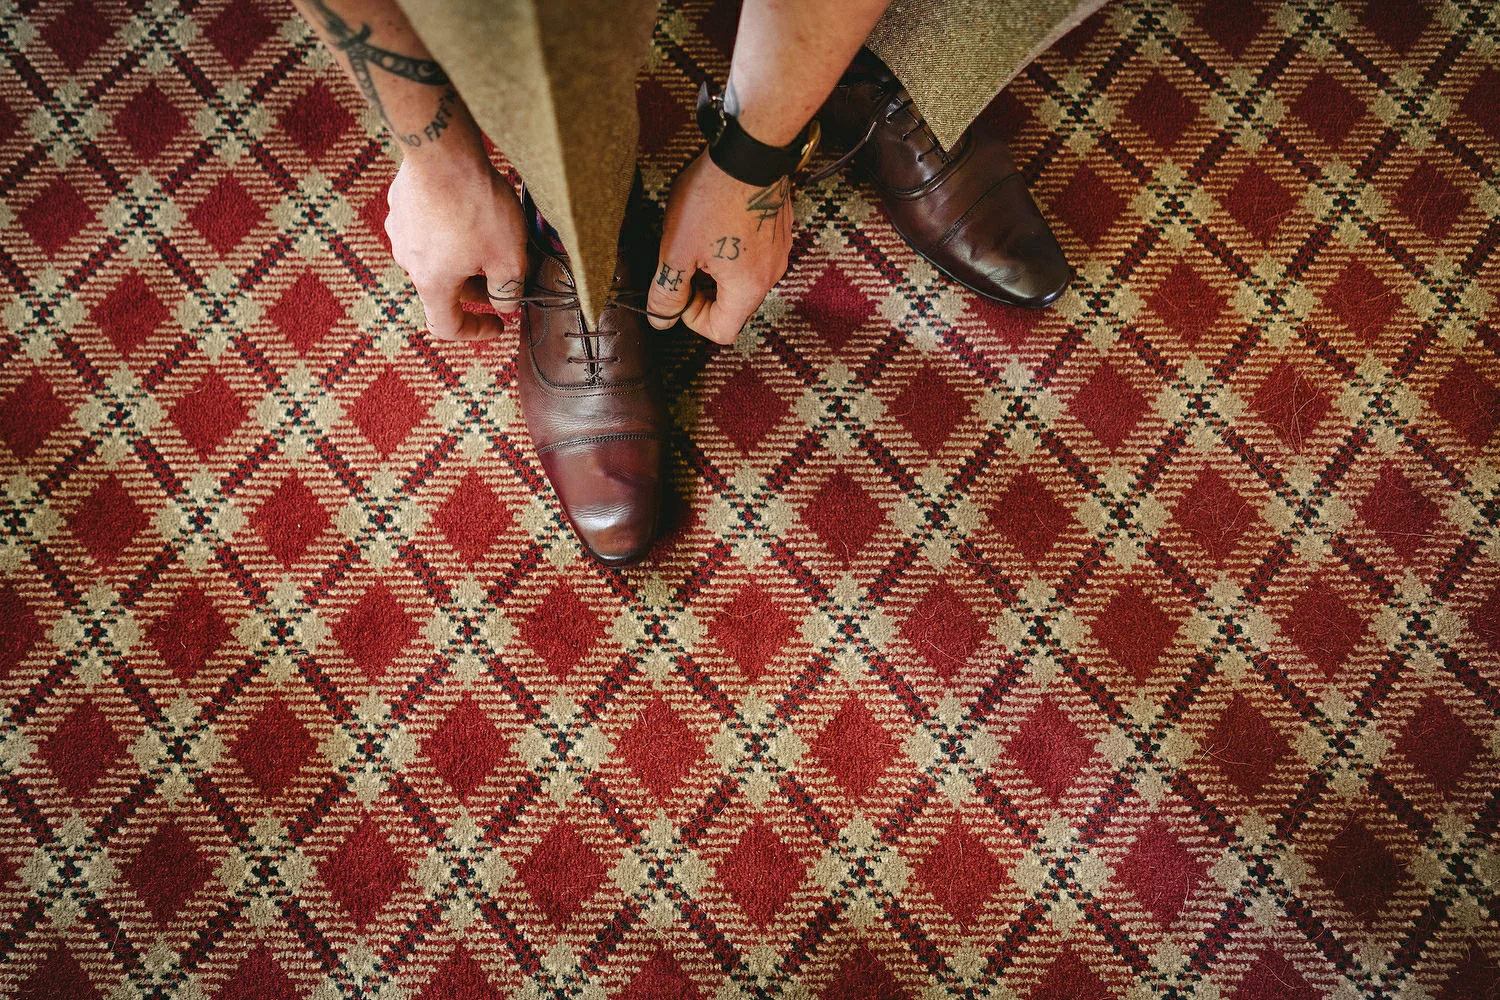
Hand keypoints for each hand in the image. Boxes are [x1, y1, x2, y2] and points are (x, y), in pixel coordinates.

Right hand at [385, 152, 527, 341]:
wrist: (442, 150)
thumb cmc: (476, 206)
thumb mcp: (509, 257)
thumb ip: (509, 290)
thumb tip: (506, 305)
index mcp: (432, 283)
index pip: (447, 326)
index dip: (475, 331)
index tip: (498, 324)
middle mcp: (408, 261)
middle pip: (444, 289)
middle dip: (477, 289)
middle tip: (505, 274)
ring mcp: (400, 231)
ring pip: (435, 258)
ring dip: (462, 259)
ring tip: (491, 238)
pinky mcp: (400, 204)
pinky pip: (427, 229)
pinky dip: (448, 233)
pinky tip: (469, 212)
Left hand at [647, 151, 792, 343]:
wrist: (747, 151)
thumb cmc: (713, 198)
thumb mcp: (676, 249)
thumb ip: (667, 291)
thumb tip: (661, 319)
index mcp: (747, 289)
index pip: (721, 332)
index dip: (693, 319)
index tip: (679, 292)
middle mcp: (770, 276)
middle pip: (733, 306)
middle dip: (703, 292)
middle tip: (684, 262)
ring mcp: (779, 252)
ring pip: (742, 280)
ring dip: (716, 269)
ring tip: (699, 238)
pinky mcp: (779, 231)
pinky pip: (753, 255)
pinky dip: (733, 250)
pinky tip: (717, 223)